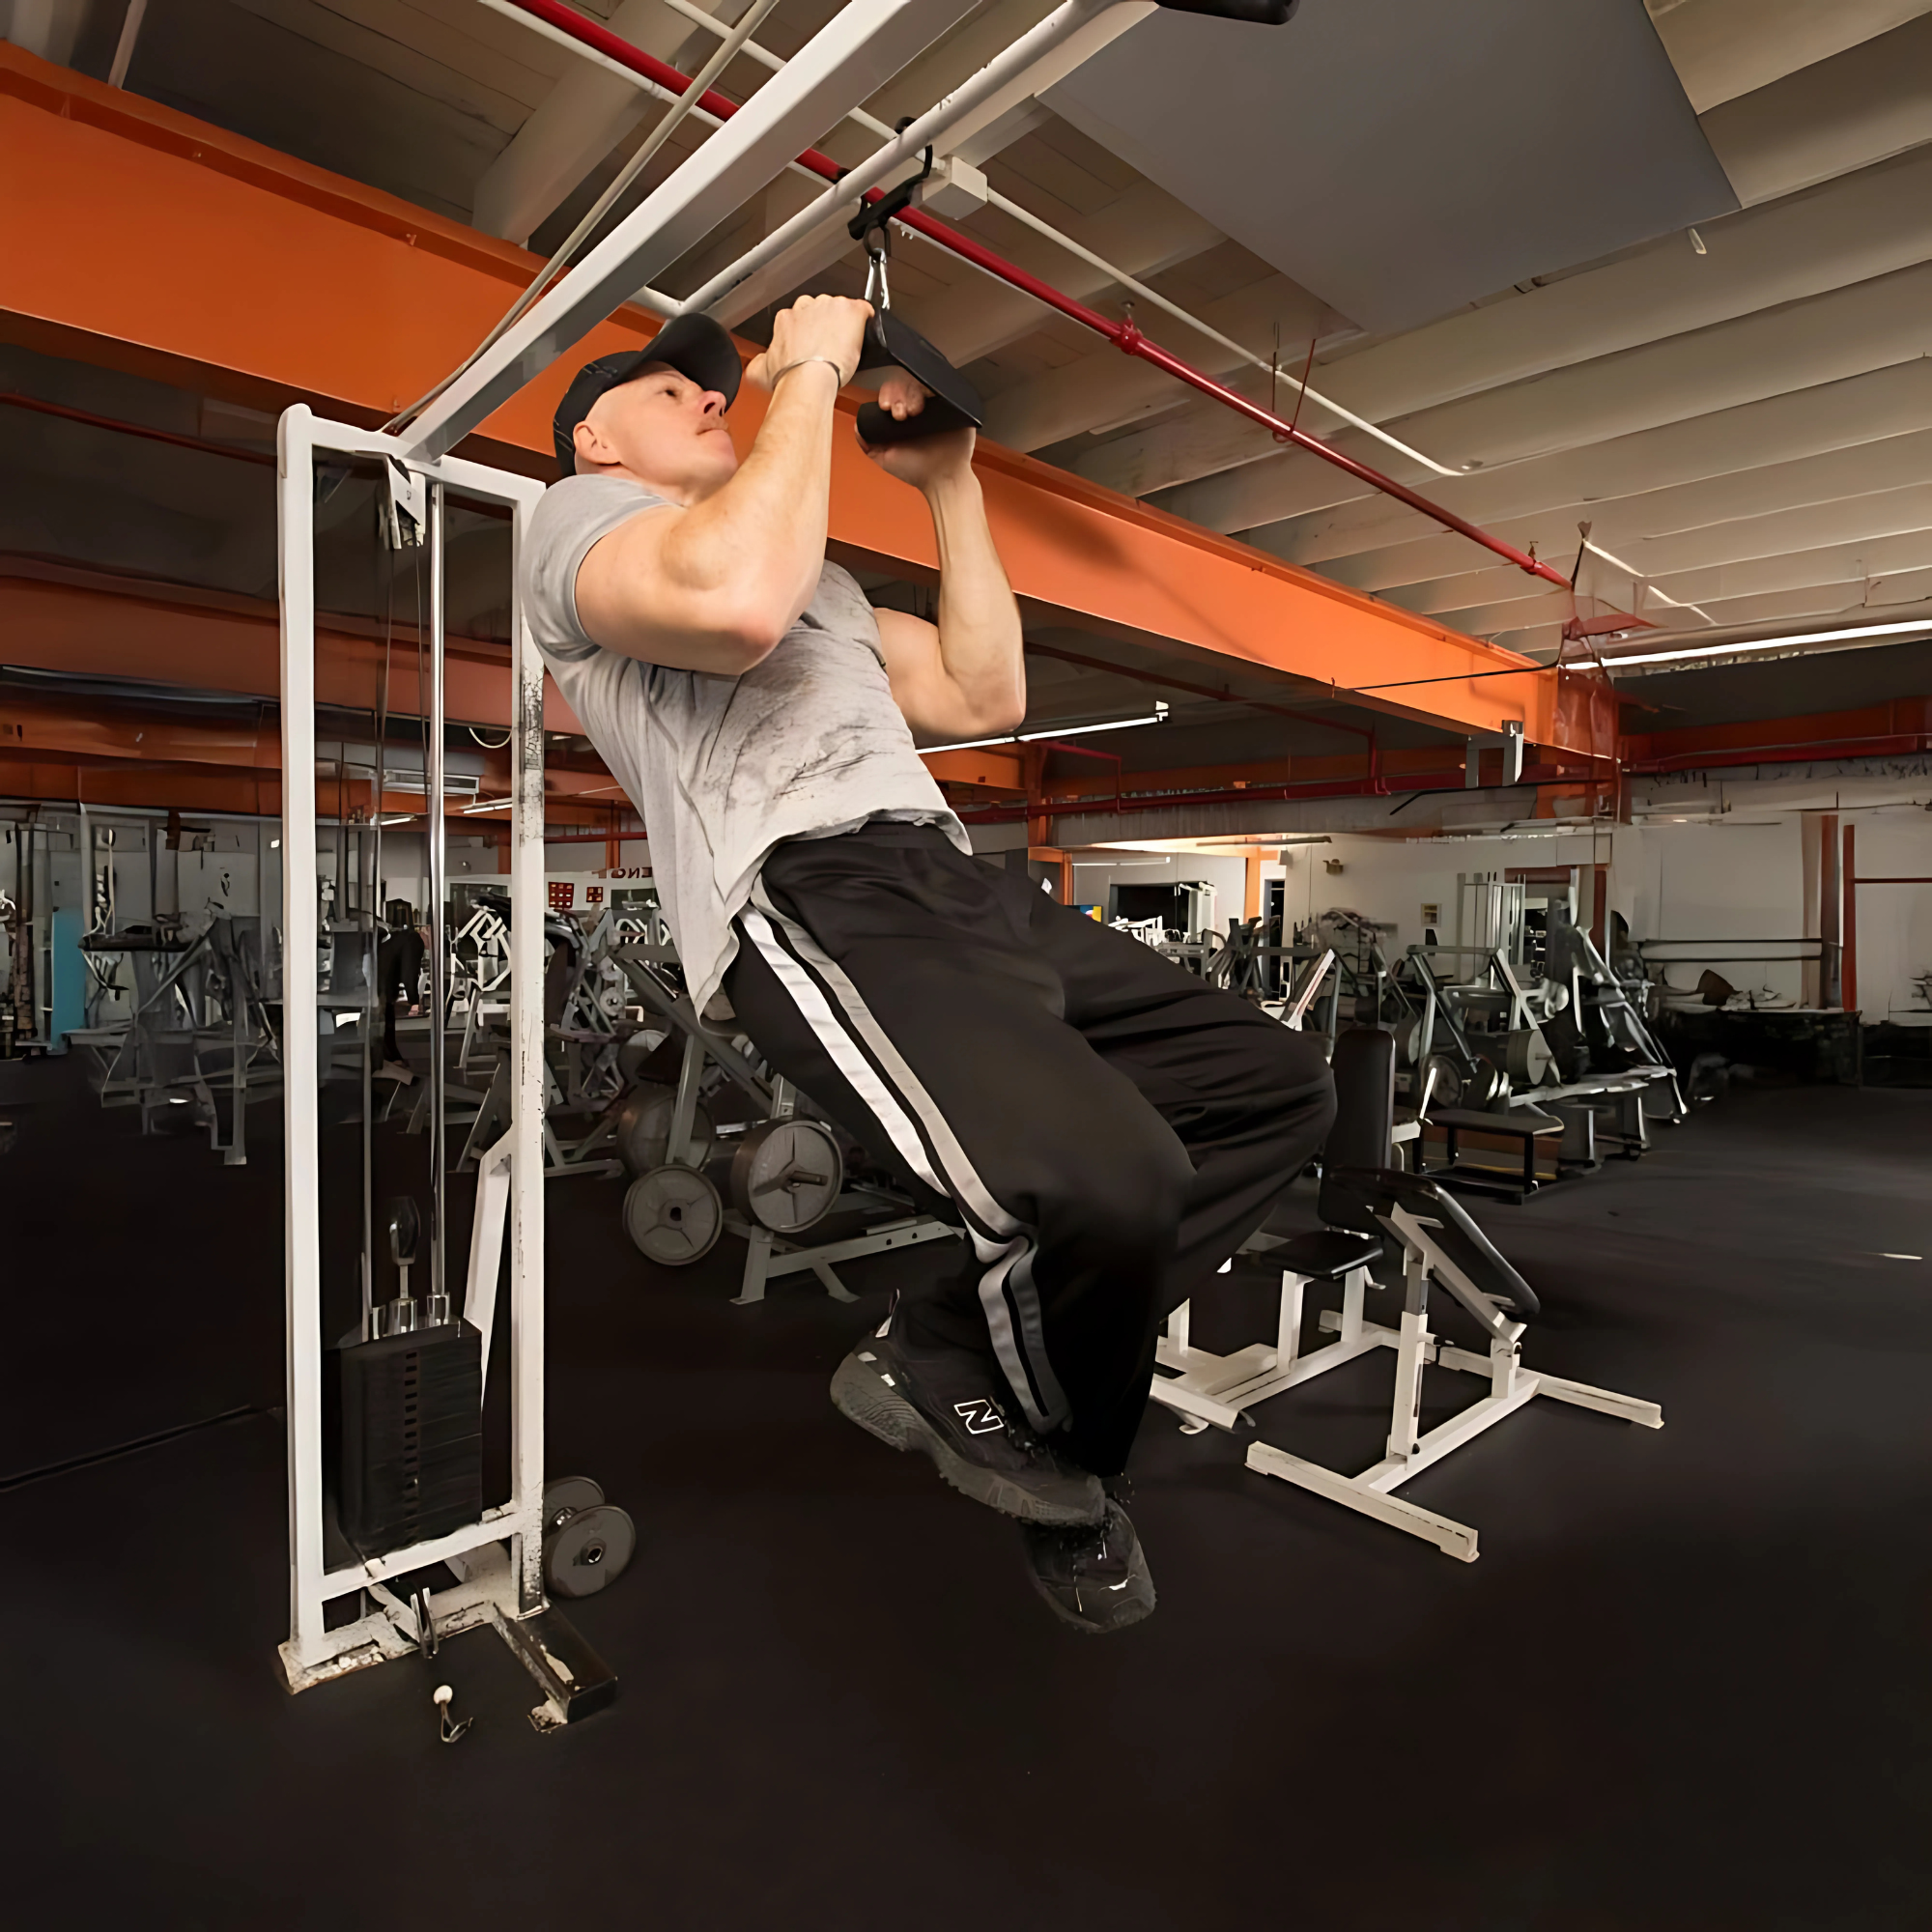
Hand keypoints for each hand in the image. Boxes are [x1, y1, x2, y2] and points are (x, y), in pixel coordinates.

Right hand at [745, 293, 872, 391]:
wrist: (808, 378)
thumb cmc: (789, 377)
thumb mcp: (761, 372)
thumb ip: (760, 363)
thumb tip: (758, 365)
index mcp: (787, 318)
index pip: (801, 317)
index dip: (809, 331)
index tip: (813, 344)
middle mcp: (807, 307)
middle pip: (821, 310)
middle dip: (826, 325)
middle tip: (831, 347)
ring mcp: (830, 306)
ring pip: (841, 309)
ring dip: (845, 324)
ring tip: (846, 346)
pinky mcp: (851, 310)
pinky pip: (863, 309)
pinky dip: (866, 319)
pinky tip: (864, 333)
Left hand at [860, 373, 976, 487]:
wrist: (943, 479)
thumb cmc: (917, 471)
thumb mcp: (885, 459)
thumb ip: (869, 444)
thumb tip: (858, 426)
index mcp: (901, 415)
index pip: (891, 394)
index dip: (886, 396)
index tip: (885, 407)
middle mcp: (917, 407)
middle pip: (904, 386)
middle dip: (897, 395)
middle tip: (899, 413)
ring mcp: (934, 405)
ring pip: (920, 384)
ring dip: (911, 394)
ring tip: (913, 412)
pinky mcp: (952, 404)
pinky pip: (940, 387)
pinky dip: (930, 389)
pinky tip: (925, 404)